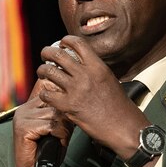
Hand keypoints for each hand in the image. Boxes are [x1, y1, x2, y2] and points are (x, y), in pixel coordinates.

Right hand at [10, 76, 72, 166]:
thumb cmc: (45, 153)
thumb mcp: (53, 129)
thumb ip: (59, 115)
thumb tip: (75, 100)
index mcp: (28, 107)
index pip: (52, 95)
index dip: (64, 109)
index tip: (66, 123)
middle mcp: (23, 110)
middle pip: (55, 105)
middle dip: (65, 120)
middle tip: (63, 134)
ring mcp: (22, 118)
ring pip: (55, 116)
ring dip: (63, 130)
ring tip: (60, 140)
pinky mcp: (24, 129)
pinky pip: (51, 126)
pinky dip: (60, 135)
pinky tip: (57, 143)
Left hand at [36, 37, 148, 158]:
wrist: (123, 126)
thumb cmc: (118, 105)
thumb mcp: (109, 80)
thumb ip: (94, 71)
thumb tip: (81, 65)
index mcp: (97, 66)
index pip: (78, 43)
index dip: (66, 40)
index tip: (61, 43)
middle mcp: (85, 75)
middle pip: (58, 55)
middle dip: (47, 52)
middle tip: (44, 54)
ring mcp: (75, 90)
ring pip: (49, 72)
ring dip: (42, 71)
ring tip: (42, 73)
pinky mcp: (68, 106)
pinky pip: (47, 94)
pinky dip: (44, 93)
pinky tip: (47, 94)